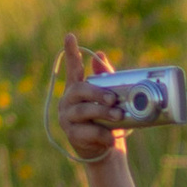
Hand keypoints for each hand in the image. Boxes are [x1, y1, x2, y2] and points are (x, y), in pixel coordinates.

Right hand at [56, 33, 122, 164]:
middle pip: (80, 91)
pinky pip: (87, 132)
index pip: (73, 68)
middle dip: (98, 93)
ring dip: (103, 113)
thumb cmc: (107, 121)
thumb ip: (106, 79)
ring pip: (83, 111)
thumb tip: (101, 56)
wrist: (106, 151)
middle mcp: (68, 101)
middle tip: (115, 99)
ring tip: (119, 116)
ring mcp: (67, 118)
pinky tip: (112, 138)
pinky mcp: (72, 135)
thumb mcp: (109, 100)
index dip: (70, 52)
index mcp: (77, 89)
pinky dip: (103, 134)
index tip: (70, 36)